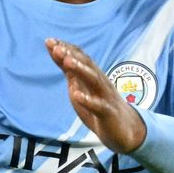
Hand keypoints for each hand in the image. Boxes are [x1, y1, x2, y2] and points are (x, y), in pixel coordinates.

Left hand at [45, 38, 146, 153]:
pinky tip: (77, 95)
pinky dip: (88, 100)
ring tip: (67, 62)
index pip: (80, 58)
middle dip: (72, 55)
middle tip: (56, 47)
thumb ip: (69, 71)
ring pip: (94, 80)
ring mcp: (105, 97)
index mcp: (92, 76)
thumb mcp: (80, 87)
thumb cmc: (98, 106)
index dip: (66, 49)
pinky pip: (99, 106)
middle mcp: (100, 82)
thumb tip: (55, 51)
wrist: (124, 131)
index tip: (49, 40)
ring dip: (81, 70)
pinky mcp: (109, 114)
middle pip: (87, 65)